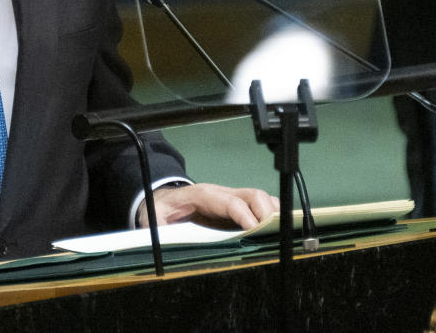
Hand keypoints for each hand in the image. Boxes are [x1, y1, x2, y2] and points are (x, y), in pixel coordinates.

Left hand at [140, 183, 278, 229]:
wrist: (161, 200)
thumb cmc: (160, 211)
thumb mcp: (154, 219)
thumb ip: (159, 227)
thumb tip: (165, 243)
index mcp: (203, 195)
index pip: (230, 202)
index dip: (245, 215)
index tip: (255, 230)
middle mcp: (222, 194)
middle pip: (253, 195)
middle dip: (267, 214)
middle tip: (273, 237)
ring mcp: (233, 199)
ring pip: (262, 199)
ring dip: (274, 215)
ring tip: (281, 236)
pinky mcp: (239, 208)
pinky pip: (262, 207)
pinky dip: (274, 217)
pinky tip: (278, 234)